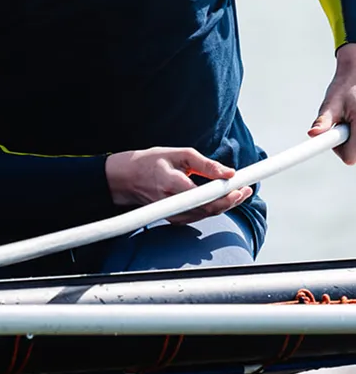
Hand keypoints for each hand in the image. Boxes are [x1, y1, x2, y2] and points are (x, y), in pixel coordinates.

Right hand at [105, 147, 251, 224]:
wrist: (127, 178)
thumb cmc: (152, 162)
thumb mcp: (179, 154)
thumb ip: (205, 164)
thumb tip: (229, 172)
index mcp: (169, 183)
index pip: (203, 195)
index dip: (224, 194)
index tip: (240, 185)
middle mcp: (170, 202)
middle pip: (208, 209)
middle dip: (230, 200)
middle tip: (245, 189)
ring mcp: (170, 213)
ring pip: (206, 214)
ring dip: (224, 205)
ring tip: (239, 191)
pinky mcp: (173, 219)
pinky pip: (199, 216)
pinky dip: (212, 208)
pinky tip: (221, 198)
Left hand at [309, 43, 355, 163]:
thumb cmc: (345, 88)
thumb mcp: (332, 103)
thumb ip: (324, 120)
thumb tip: (313, 133)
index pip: (349, 157)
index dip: (337, 150)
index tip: (329, 138)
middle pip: (354, 155)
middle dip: (344, 142)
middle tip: (341, 122)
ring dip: (351, 138)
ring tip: (350, 118)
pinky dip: (355, 134)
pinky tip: (355, 120)